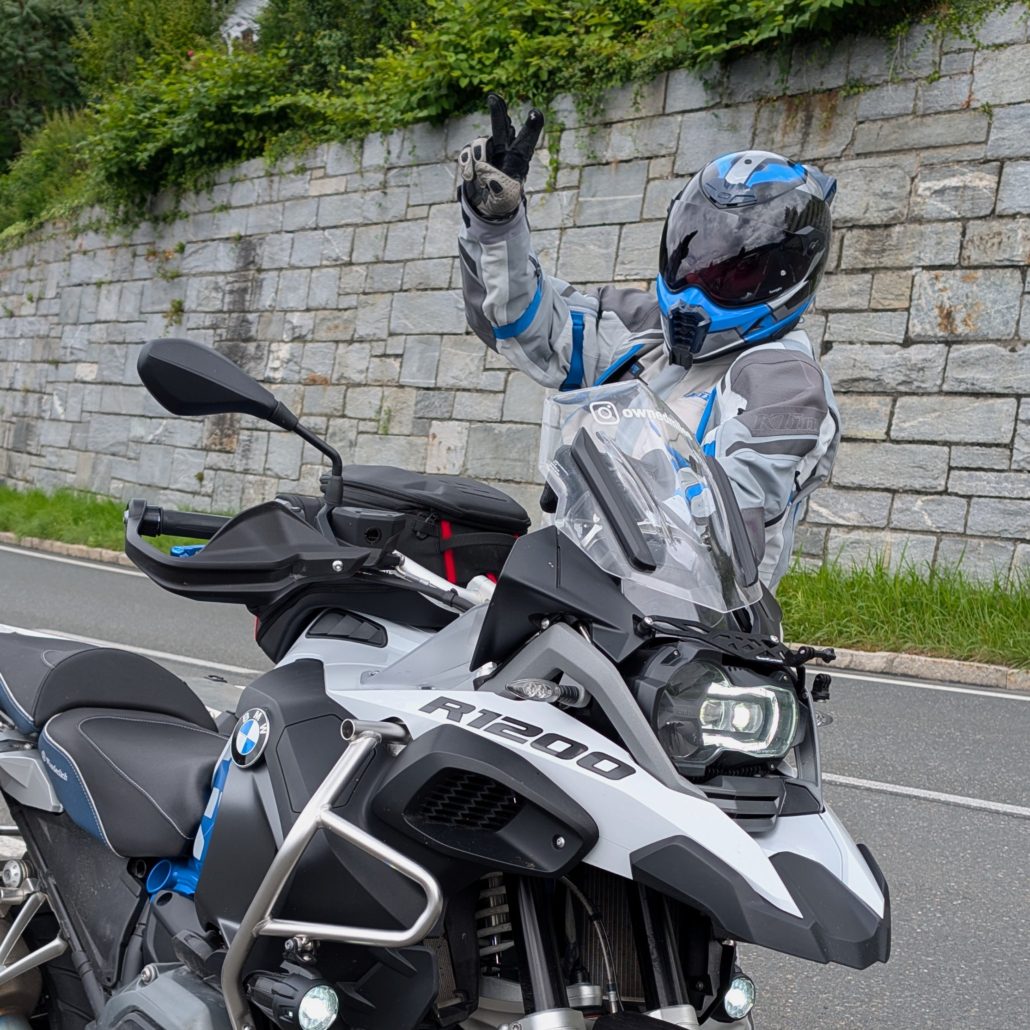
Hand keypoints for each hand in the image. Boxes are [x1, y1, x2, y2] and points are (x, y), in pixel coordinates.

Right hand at [458, 93, 543, 218]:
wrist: (488, 209)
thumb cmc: (503, 202)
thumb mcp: (505, 198)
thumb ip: (496, 183)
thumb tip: (482, 168)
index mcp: (519, 160)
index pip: (527, 141)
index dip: (532, 126)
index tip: (536, 113)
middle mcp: (504, 151)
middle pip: (502, 127)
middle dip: (498, 111)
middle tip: (493, 97)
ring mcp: (487, 153)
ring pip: (481, 141)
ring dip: (478, 153)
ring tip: (479, 173)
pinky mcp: (472, 158)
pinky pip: (466, 152)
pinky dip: (466, 162)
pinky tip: (469, 177)